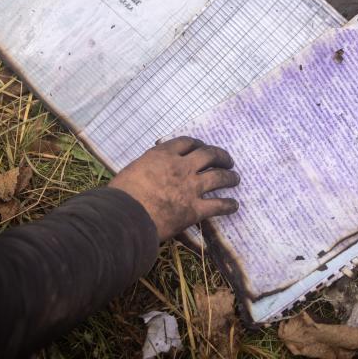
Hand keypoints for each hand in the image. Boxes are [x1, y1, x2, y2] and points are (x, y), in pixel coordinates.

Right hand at [109, 137, 239, 240]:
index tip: (202, 147)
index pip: (187, 142)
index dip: (198, 143)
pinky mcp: (194, 210)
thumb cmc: (122, 193)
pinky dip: (228, 205)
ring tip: (235, 178)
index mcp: (163, 154)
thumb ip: (148, 166)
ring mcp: (190, 188)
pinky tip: (234, 205)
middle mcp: (181, 167)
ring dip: (230, 177)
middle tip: (227, 160)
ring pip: (218, 177)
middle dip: (221, 156)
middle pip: (209, 155)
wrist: (126, 216)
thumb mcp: (133, 169)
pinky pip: (218, 206)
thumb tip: (151, 169)